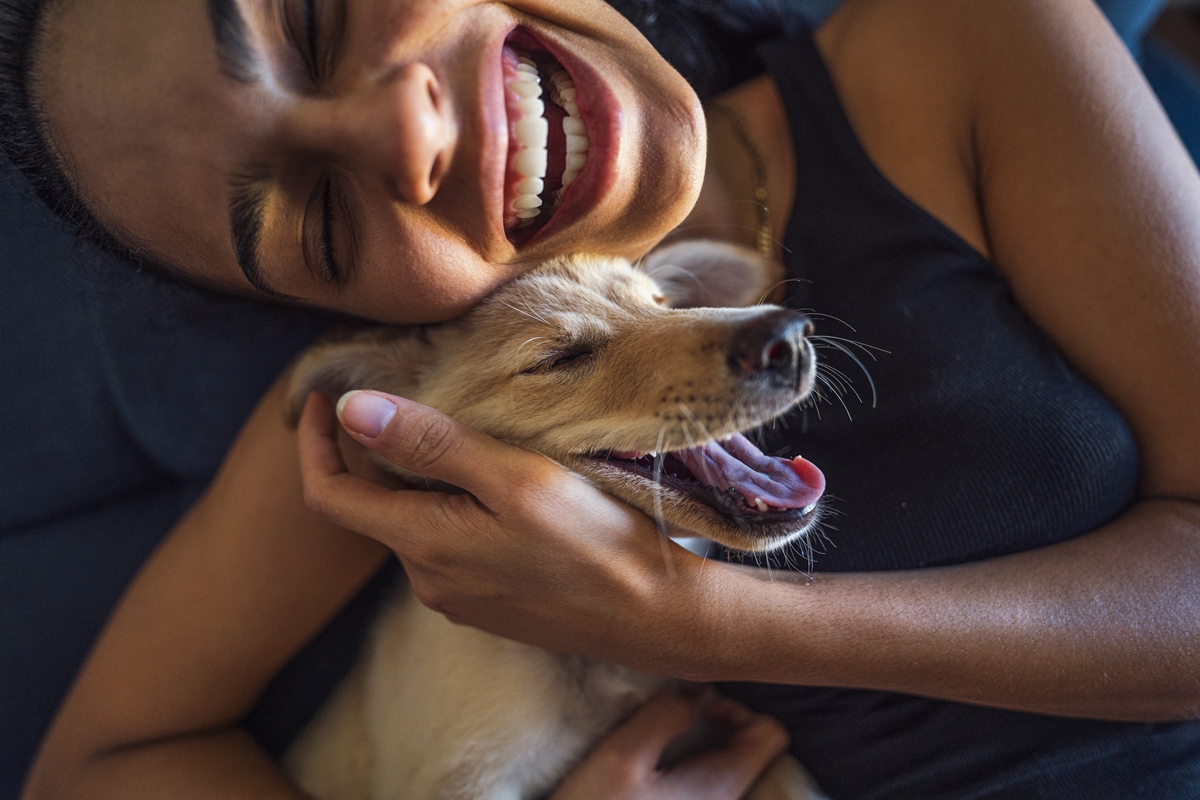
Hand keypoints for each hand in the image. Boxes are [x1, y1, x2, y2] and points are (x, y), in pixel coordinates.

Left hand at [295, 391, 722, 676]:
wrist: (656, 617)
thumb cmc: (595, 542)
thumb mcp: (514, 479)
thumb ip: (432, 445)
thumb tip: (350, 409)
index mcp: (422, 545)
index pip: (328, 495)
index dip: (313, 443)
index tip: (322, 397)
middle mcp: (427, 580)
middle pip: (374, 506)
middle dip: (378, 452)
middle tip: (413, 396)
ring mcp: (458, 598)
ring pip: (415, 524)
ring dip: (423, 479)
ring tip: (468, 434)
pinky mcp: (489, 604)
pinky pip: (449, 546)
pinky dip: (452, 507)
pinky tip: (498, 485)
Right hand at [551, 691, 789, 799]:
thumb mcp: (622, 756)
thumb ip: (665, 715)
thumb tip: (695, 691)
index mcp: (722, 787)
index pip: (771, 733)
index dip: (738, 709)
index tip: (696, 706)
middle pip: (751, 749)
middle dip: (717, 723)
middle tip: (674, 716)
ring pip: (726, 766)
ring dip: (699, 744)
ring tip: (661, 736)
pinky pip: (704, 784)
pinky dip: (688, 765)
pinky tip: (653, 765)